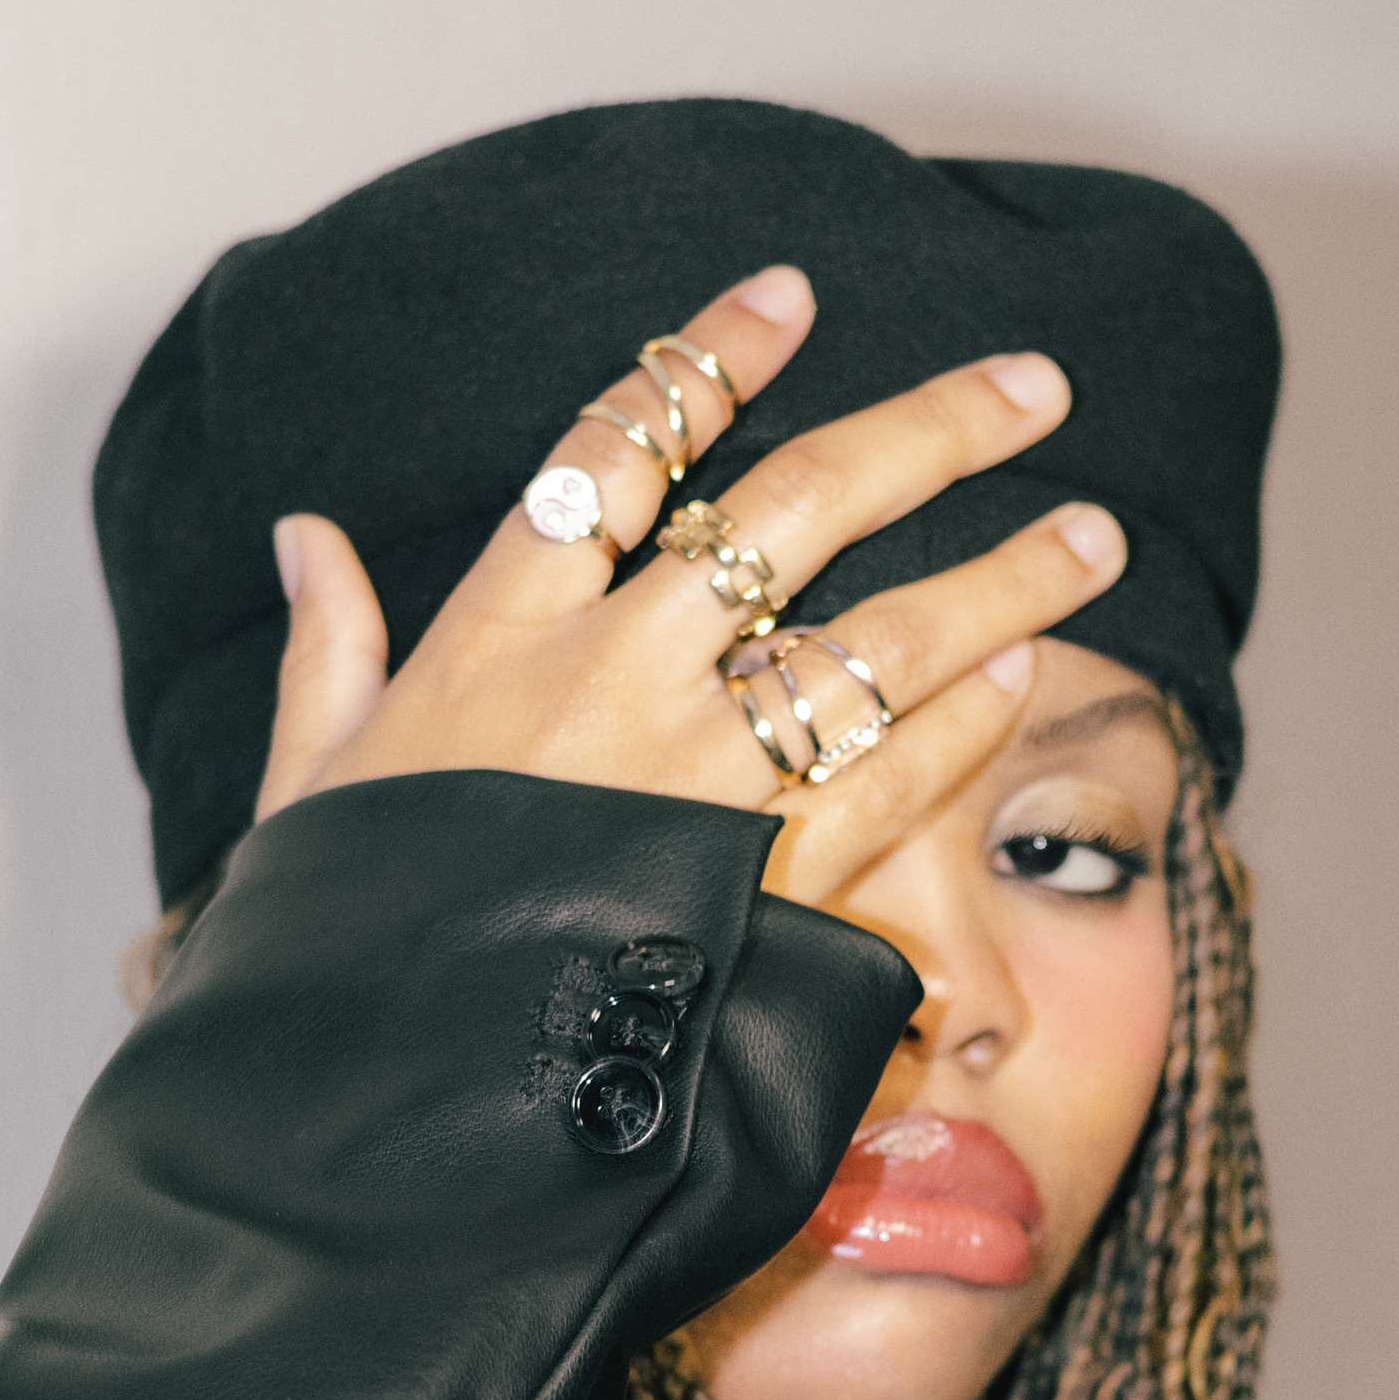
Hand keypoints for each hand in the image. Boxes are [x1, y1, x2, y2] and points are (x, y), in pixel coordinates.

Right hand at [255, 265, 1126, 909]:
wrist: (386, 1107)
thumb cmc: (343, 939)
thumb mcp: (311, 783)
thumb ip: (327, 652)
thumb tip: (302, 538)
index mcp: (496, 632)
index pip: (621, 447)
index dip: (711, 357)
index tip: (793, 292)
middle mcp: (611, 679)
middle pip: (798, 507)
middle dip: (934, 430)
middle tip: (1039, 385)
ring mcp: (695, 779)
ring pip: (878, 636)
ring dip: (1002, 577)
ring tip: (1096, 535)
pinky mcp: (758, 884)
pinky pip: (886, 780)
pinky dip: (958, 725)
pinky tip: (1019, 675)